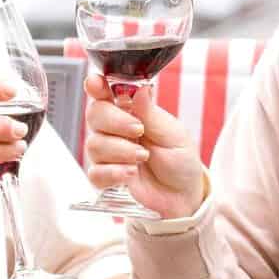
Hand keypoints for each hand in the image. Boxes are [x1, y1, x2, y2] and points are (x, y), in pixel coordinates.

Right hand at [83, 72, 204, 219]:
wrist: (184, 195)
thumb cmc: (180, 160)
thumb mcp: (173, 133)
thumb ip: (151, 113)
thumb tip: (139, 88)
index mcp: (131, 112)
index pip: (105, 93)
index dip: (96, 86)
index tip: (95, 84)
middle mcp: (115, 130)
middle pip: (95, 114)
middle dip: (115, 121)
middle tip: (138, 130)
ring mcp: (109, 154)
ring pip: (94, 144)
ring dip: (120, 150)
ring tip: (143, 157)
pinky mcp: (106, 177)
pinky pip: (95, 172)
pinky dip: (113, 172)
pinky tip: (131, 173)